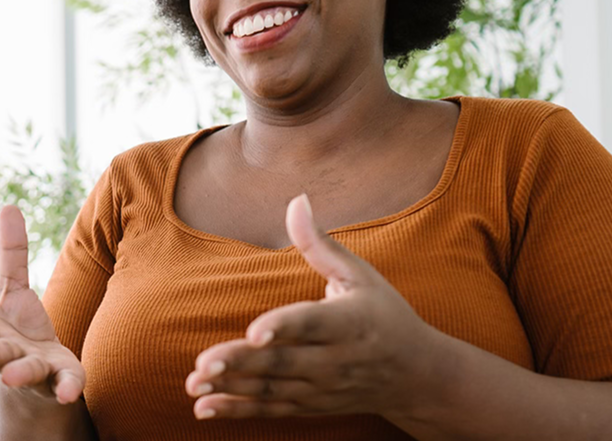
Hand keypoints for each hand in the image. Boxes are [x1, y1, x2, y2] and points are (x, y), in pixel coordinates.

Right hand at [0, 206, 85, 404]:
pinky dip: (67, 388)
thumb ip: (11, 252)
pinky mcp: (60, 379)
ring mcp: (35, 369)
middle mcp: (10, 354)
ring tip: (11, 377)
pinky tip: (69, 394)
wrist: (36, 375)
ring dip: (19, 372)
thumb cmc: (19, 326)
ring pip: (26, 370)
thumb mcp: (13, 287)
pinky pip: (66, 384)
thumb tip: (8, 204)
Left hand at [185, 194, 443, 420]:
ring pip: (272, 389)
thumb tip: (296, 201)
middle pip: (283, 362)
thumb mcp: (361, 275)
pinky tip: (205, 408)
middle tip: (203, 362)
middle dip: (242, 363)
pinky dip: (238, 410)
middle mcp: (334, 360)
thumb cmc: (385, 315)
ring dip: (231, 388)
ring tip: (194, 383)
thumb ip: (321, 244)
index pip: (310, 324)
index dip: (282, 327)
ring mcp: (321, 388)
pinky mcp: (310, 405)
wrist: (417, 377)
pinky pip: (271, 410)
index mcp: (348, 322)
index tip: (254, 332)